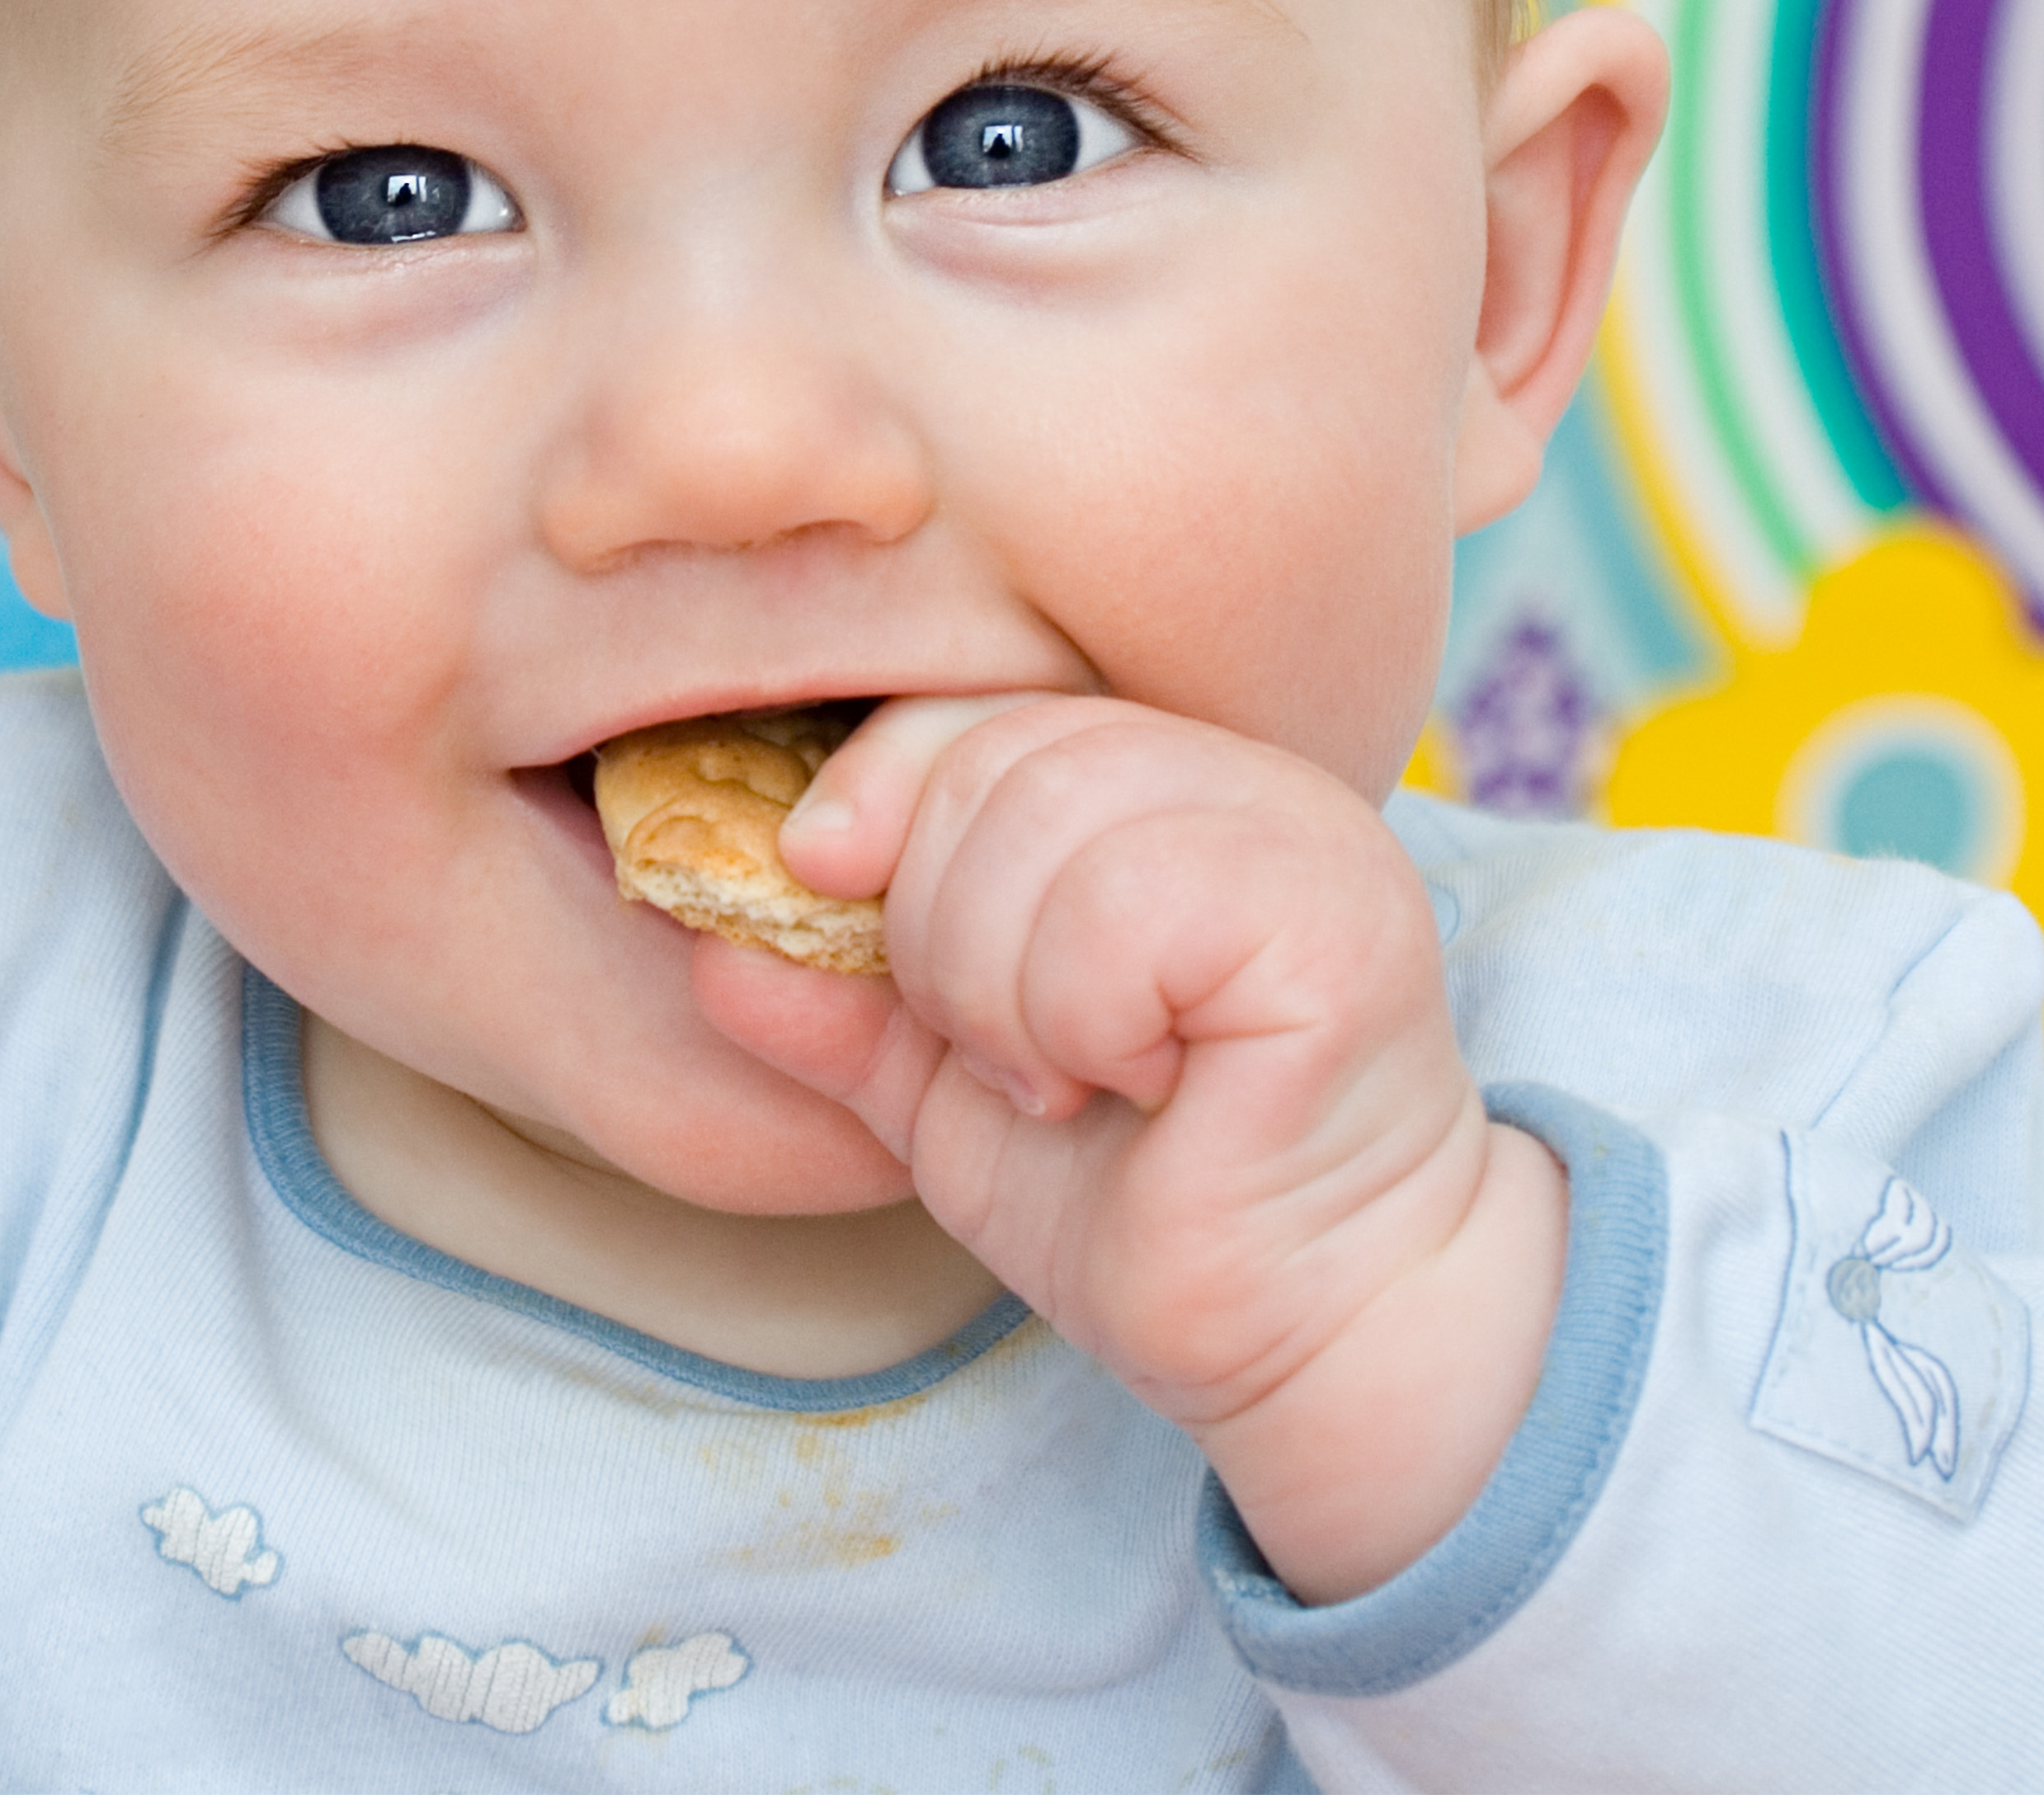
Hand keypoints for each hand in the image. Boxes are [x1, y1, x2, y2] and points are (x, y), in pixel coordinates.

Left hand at [697, 695, 1568, 1603]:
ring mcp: (1302, 837)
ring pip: (1053, 820)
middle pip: (996, 758)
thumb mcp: (947, 1090)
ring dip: (1005, 988)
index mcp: (1157, 789)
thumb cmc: (1142, 1199)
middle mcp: (1242, 783)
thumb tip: (706, 941)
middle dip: (935, 929)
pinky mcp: (1337, 921)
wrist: (1295, 1335)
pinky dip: (1085, 1017)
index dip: (876, 786)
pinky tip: (1136, 1086)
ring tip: (1066, 1080)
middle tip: (998, 1055)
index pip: (973, 709)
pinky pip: (1130, 907)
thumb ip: (841, 1005)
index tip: (821, 882)